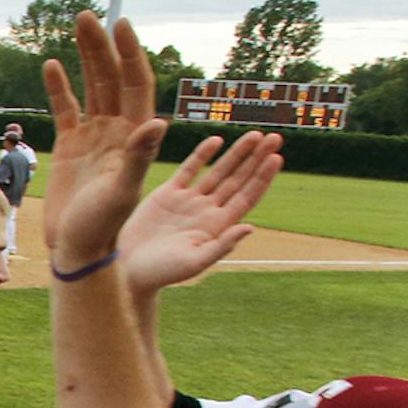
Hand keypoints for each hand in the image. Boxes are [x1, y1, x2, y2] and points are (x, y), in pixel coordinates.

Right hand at [40, 11, 168, 270]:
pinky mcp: (72, 145)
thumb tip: (156, 123)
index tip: (120, 25)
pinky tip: (51, 65)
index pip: (138, 84)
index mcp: (138, 136)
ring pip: (93, 85)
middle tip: (89, 16)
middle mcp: (120, 129)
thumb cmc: (104, 225)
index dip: (130, 54)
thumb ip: (139, 156)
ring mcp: (96, 135)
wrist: (78, 248)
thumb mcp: (122, 191)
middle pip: (114, 77)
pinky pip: (67, 108)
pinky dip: (59, 87)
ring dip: (86, 55)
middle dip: (103, 45)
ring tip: (79, 23)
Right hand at [116, 131, 285, 296]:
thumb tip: (249, 227)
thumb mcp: (194, 262)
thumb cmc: (162, 273)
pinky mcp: (168, 194)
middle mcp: (207, 210)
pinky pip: (190, 169)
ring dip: (237, 153)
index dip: (262, 177)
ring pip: (219, 171)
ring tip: (255, 135)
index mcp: (217, 226)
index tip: (276, 158)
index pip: (247, 196)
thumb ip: (222, 245)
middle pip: (238, 179)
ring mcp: (189, 200)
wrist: (130, 269)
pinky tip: (217, 141)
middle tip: (275, 137)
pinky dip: (202, 155)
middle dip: (257, 159)